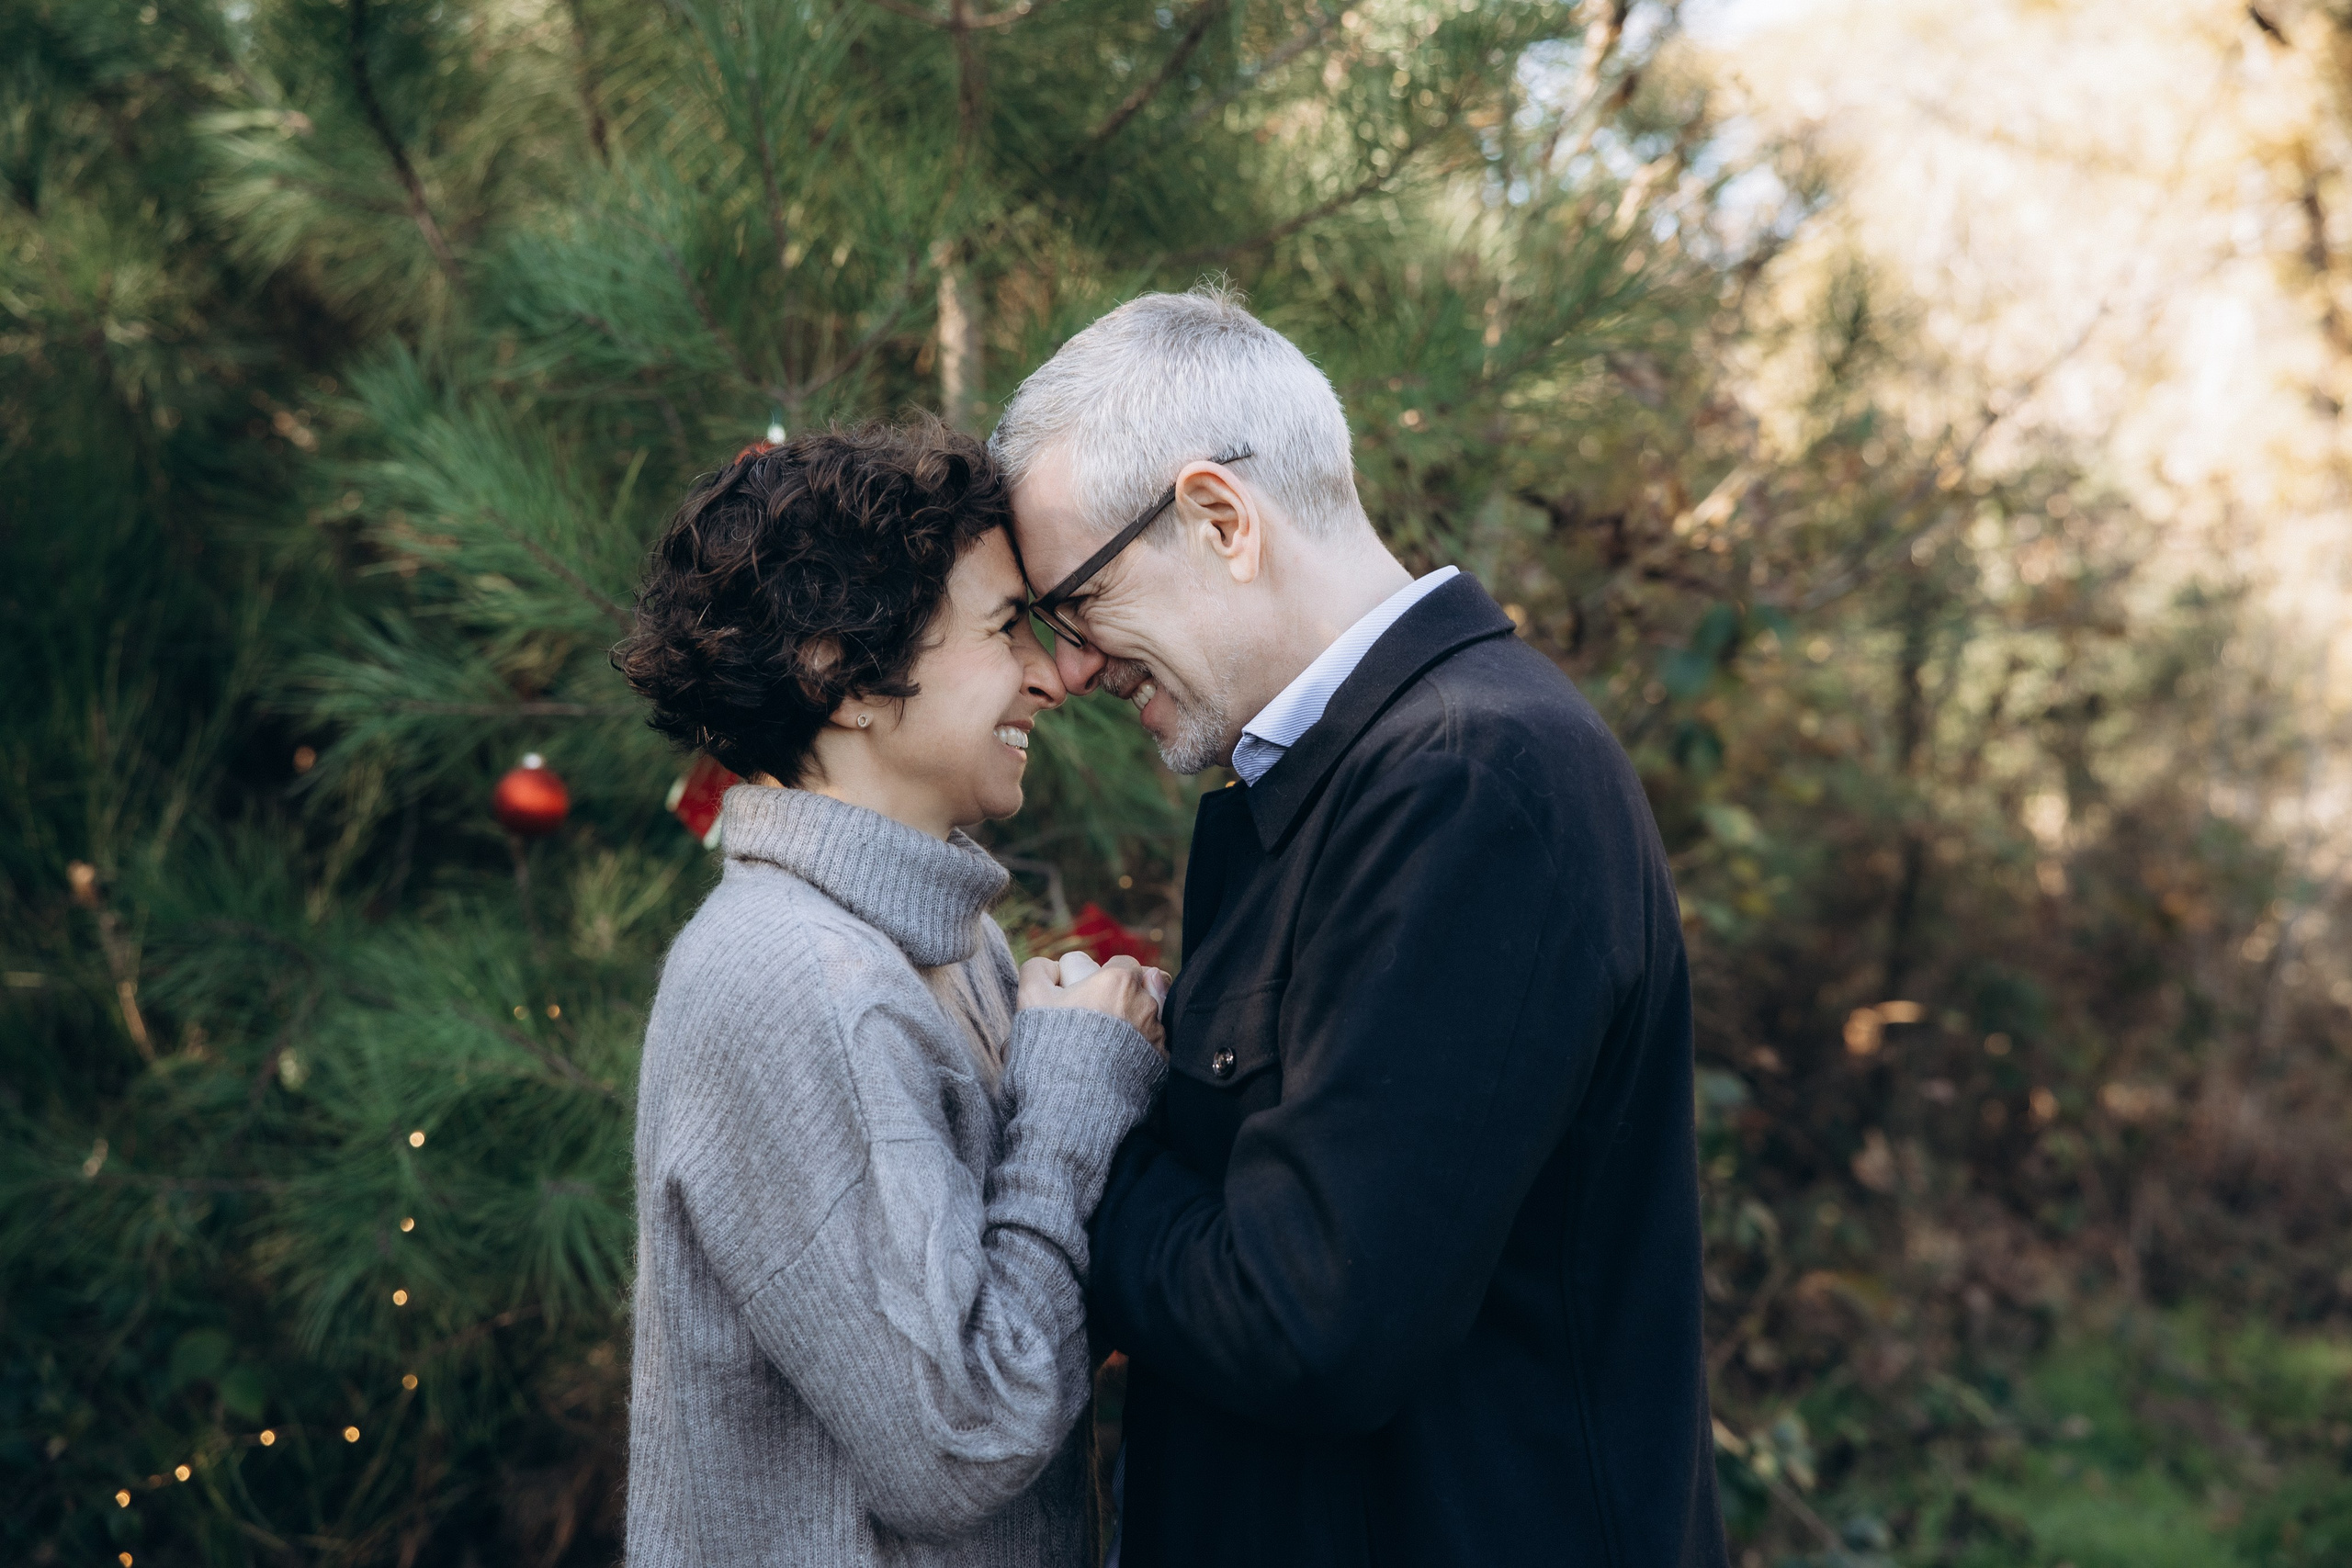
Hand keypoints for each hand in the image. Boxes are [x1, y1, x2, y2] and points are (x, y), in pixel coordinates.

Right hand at [1020, 952, 1168, 1051]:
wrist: (1072, 1107)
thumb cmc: (1051, 1049)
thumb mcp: (1030, 999)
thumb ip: (1038, 970)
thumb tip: (1051, 968)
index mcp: (1119, 981)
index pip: (1118, 963)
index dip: (1097, 978)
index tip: (1081, 997)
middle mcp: (1146, 1003)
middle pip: (1136, 989)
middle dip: (1117, 998)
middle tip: (1091, 1018)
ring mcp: (1156, 1035)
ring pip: (1145, 1017)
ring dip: (1129, 1022)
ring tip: (1102, 1044)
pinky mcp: (1160, 1063)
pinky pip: (1152, 1045)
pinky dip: (1137, 1048)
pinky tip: (1115, 1062)